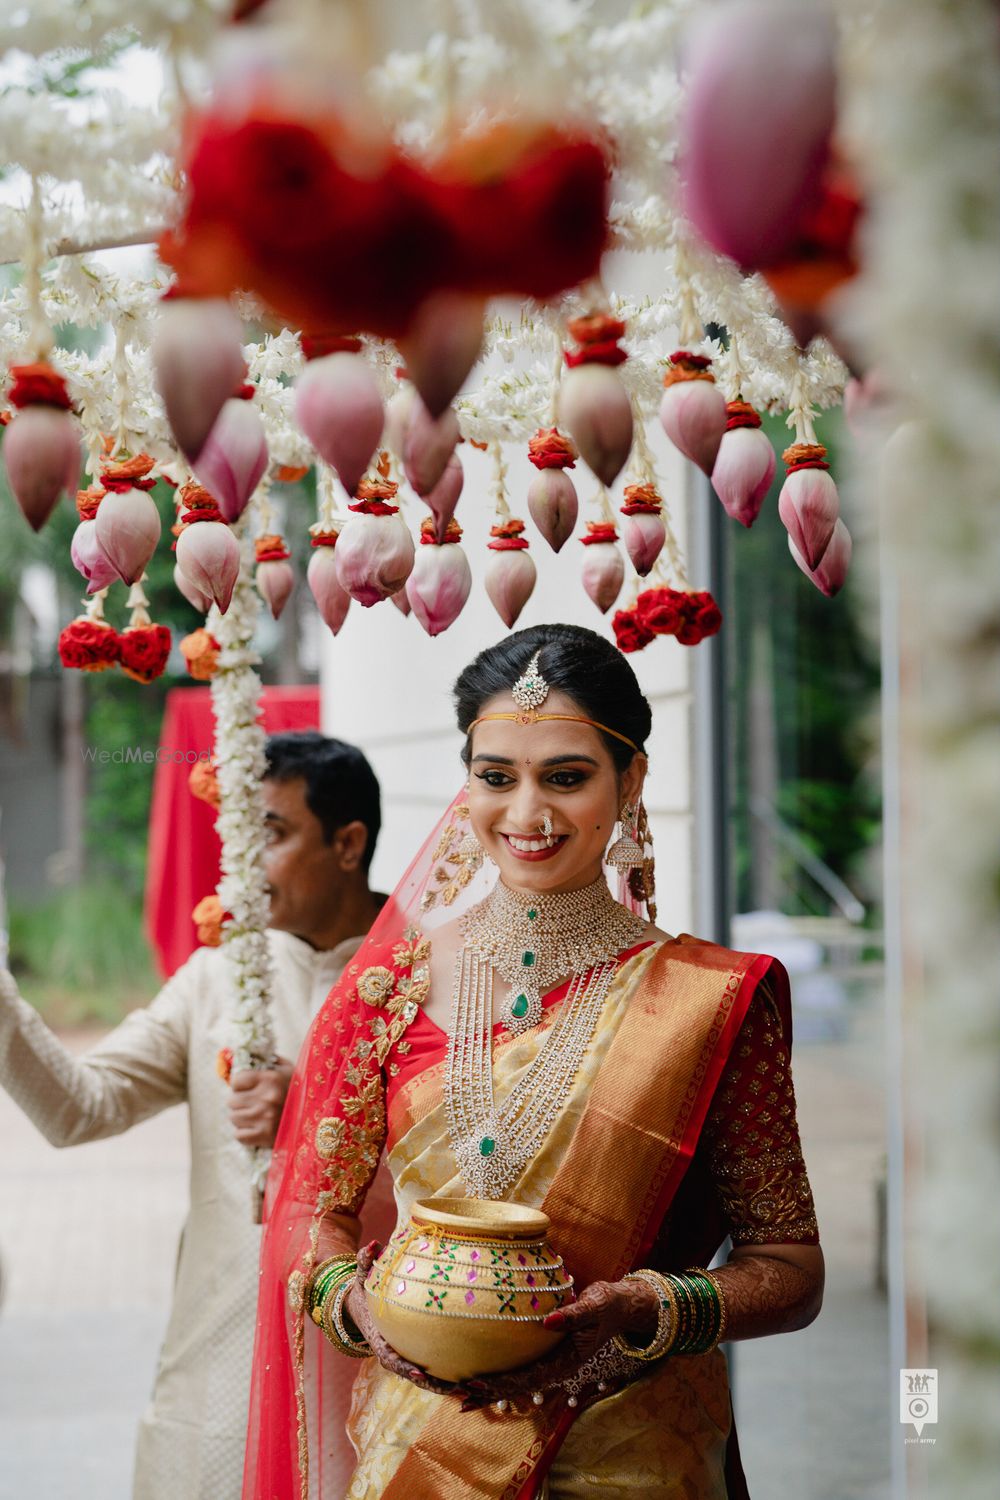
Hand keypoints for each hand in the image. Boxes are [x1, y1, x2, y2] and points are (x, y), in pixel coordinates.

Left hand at [227, 1058, 293, 1147]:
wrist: (318, 1119)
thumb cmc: (299, 1091)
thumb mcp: (288, 1069)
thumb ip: (269, 1061)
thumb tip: (245, 1056)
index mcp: (271, 1078)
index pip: (236, 1080)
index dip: (239, 1084)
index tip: (246, 1087)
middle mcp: (267, 1098)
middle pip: (232, 1101)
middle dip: (239, 1102)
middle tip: (250, 1103)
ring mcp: (265, 1118)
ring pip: (234, 1118)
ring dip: (241, 1117)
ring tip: (254, 1115)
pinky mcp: (264, 1136)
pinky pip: (239, 1135)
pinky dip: (244, 1133)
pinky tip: (255, 1128)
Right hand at [345, 1242, 465, 1398]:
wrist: (361, 1309)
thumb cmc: (364, 1291)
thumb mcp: (360, 1277)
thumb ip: (364, 1262)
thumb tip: (372, 1243)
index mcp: (380, 1340)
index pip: (391, 1358)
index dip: (404, 1367)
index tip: (418, 1372)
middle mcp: (392, 1354)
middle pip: (412, 1376)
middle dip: (431, 1385)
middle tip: (453, 1390)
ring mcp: (404, 1358)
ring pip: (424, 1379)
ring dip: (443, 1388)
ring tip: (468, 1393)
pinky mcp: (415, 1356)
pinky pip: (431, 1370)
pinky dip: (445, 1379)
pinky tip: (467, 1383)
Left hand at [459, 1276, 658, 1410]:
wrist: (620, 1308)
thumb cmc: (608, 1304)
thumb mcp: (595, 1306)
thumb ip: (573, 1315)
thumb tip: (547, 1322)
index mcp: (565, 1361)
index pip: (527, 1376)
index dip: (501, 1382)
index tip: (476, 1383)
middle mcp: (555, 1366)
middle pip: (517, 1386)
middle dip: (488, 1392)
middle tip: (458, 1397)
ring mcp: (550, 1361)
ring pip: (516, 1380)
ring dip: (490, 1388)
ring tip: (460, 1395)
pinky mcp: (546, 1352)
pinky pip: (520, 1365)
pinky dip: (500, 1372)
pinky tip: (481, 1373)